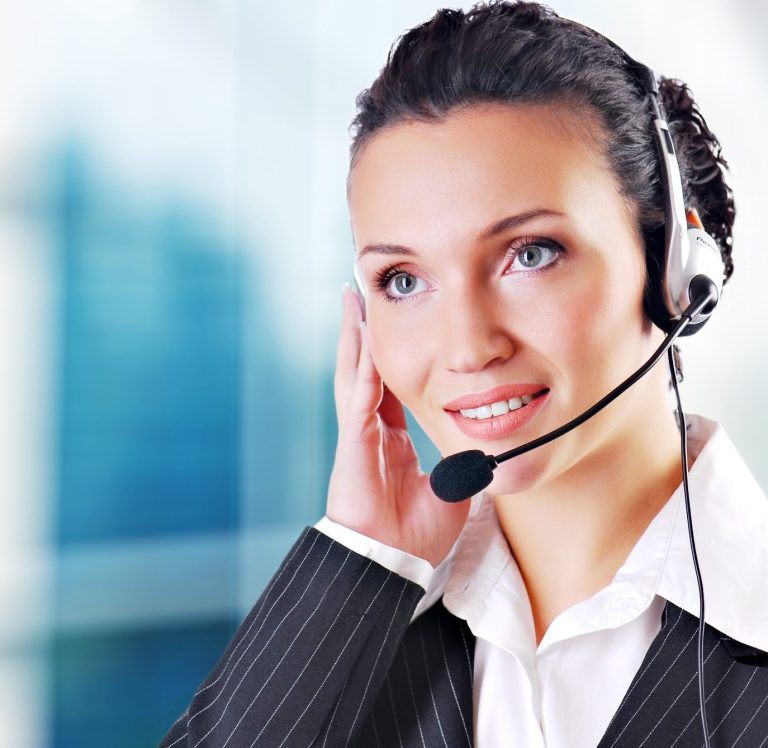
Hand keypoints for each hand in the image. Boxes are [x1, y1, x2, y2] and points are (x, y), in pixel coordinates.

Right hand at [326, 285, 469, 566]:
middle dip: (362, 332)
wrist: (395, 565)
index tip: (394, 324)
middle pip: (363, 369)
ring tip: (352, 300)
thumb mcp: (453, 489)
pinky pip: (359, 400)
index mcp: (391, 439)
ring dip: (354, 337)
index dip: (388, 354)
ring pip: (353, 374)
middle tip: (360, 295)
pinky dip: (363, 369)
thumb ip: (466, 464)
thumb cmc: (418, 535)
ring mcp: (359, 436)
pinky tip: (364, 339)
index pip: (387, 385)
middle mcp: (370, 430)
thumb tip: (491, 449)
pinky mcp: (354, 446)